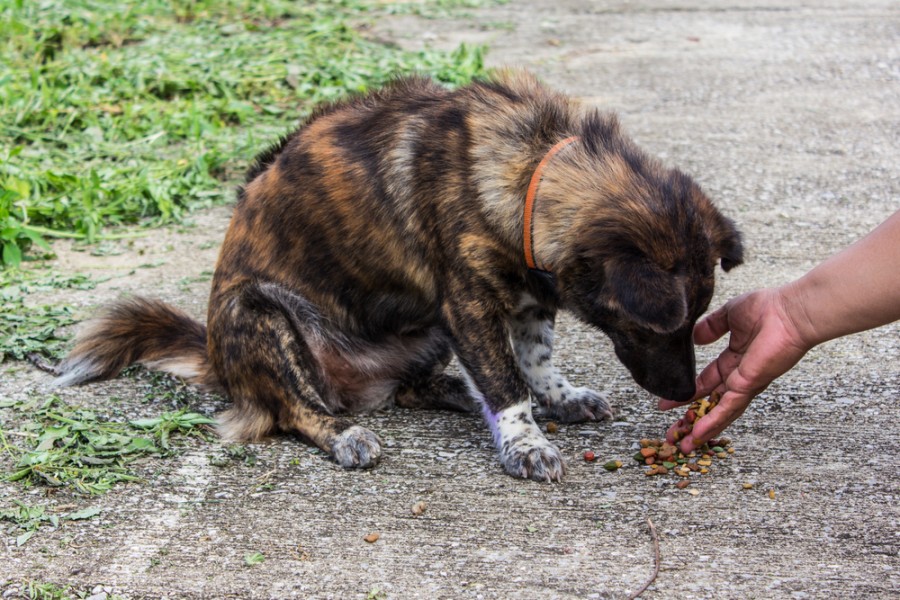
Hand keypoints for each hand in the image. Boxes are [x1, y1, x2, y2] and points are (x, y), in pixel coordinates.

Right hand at [657, 286, 811, 452]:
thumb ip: (710, 327)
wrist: (790, 312)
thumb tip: (694, 337)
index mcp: (736, 360)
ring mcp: (745, 384)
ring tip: (683, 445)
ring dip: (701, 429)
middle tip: (674, 433)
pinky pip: (727, 408)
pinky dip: (713, 422)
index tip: (669, 401)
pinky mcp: (749, 386)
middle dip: (692, 419)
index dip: (689, 393)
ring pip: (719, 412)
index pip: (707, 382)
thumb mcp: (729, 315)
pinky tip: (698, 435)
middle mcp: (740, 376)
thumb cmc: (768, 307)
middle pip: (711, 403)